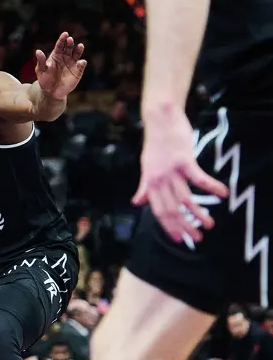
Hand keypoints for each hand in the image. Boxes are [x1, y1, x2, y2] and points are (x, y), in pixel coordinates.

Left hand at [35, 32, 86, 99]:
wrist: (51, 92)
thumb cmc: (45, 80)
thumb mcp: (41, 70)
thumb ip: (41, 61)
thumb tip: (38, 51)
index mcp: (56, 55)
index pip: (60, 45)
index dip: (62, 39)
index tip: (65, 34)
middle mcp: (66, 57)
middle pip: (69, 47)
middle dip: (70, 43)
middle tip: (70, 40)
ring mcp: (72, 63)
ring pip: (77, 54)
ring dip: (79, 49)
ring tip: (80, 46)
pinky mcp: (78, 71)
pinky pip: (81, 65)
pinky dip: (82, 63)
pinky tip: (81, 62)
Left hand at [132, 106, 228, 241]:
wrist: (159, 120)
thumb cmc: (155, 145)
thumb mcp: (146, 168)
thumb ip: (144, 187)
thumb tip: (137, 203)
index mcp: (149, 184)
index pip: (159, 212)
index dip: (169, 227)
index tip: (179, 239)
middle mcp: (158, 180)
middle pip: (172, 209)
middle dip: (184, 226)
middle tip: (196, 238)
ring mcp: (170, 171)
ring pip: (185, 198)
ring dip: (198, 213)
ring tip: (209, 224)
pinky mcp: (183, 160)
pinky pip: (199, 178)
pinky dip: (211, 187)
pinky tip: (223, 194)